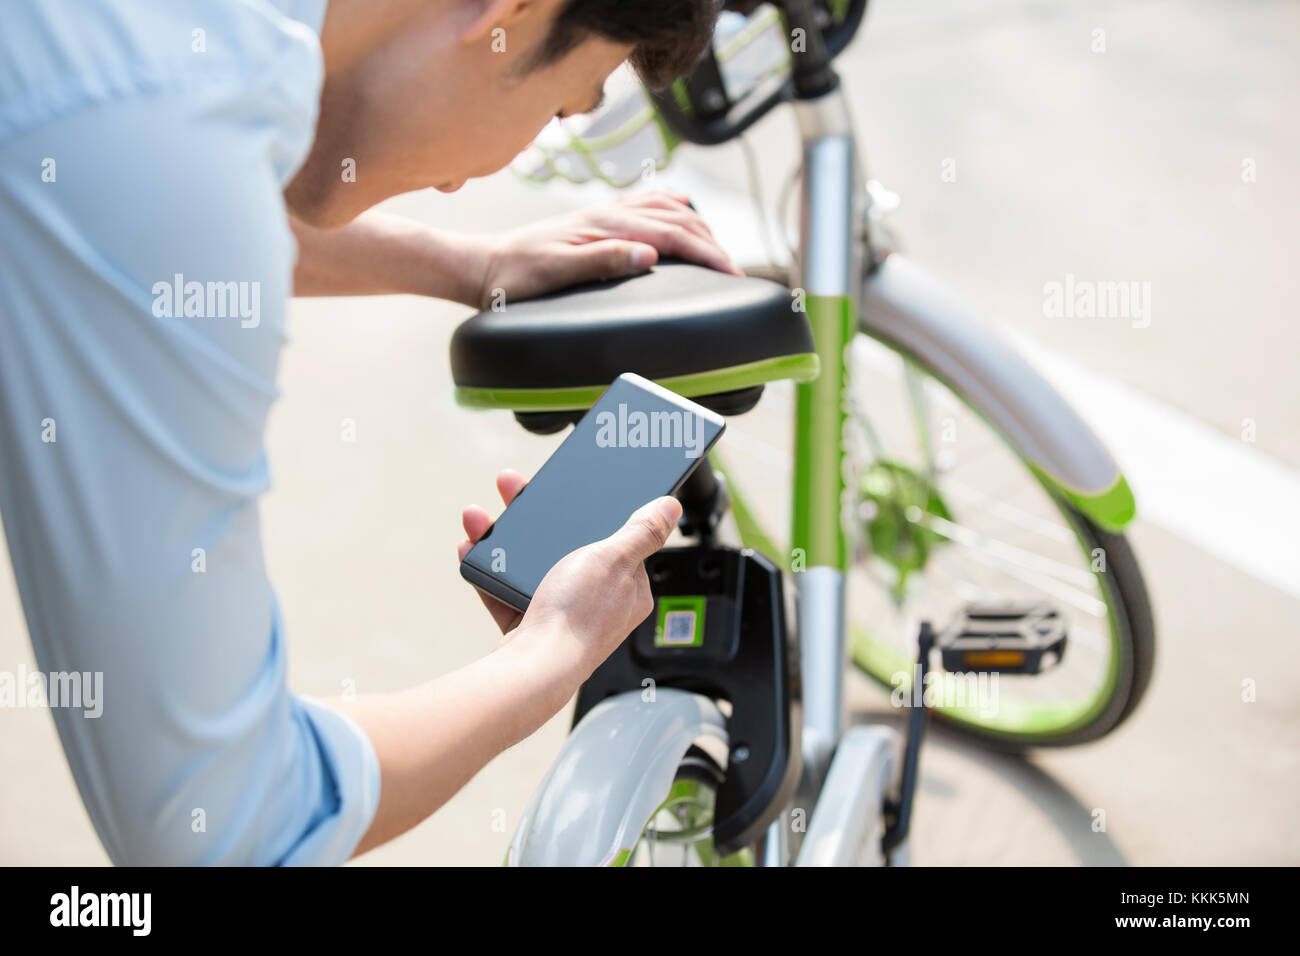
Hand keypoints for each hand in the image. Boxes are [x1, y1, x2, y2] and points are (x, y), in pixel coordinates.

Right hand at [457, 469, 681, 674]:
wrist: (533, 668)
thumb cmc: (578, 618)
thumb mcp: (614, 559)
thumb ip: (642, 532)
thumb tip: (670, 508)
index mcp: (628, 588)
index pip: (616, 542)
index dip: (591, 515)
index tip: (570, 493)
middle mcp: (597, 604)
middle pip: (567, 548)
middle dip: (537, 519)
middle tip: (514, 490)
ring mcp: (562, 615)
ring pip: (531, 566)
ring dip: (505, 538)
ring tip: (482, 518)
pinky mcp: (529, 626)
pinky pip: (505, 590)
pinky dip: (488, 569)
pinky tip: (472, 548)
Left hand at [470, 191, 742, 308]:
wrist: (485, 266)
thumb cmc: (517, 277)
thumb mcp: (557, 274)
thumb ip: (604, 260)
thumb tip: (650, 254)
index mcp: (607, 226)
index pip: (673, 235)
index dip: (708, 254)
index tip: (734, 275)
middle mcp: (610, 213)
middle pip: (678, 220)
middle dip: (712, 244)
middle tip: (737, 273)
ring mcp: (605, 213)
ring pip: (666, 209)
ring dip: (698, 226)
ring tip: (719, 250)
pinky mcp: (598, 219)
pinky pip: (646, 203)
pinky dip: (672, 206)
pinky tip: (681, 212)